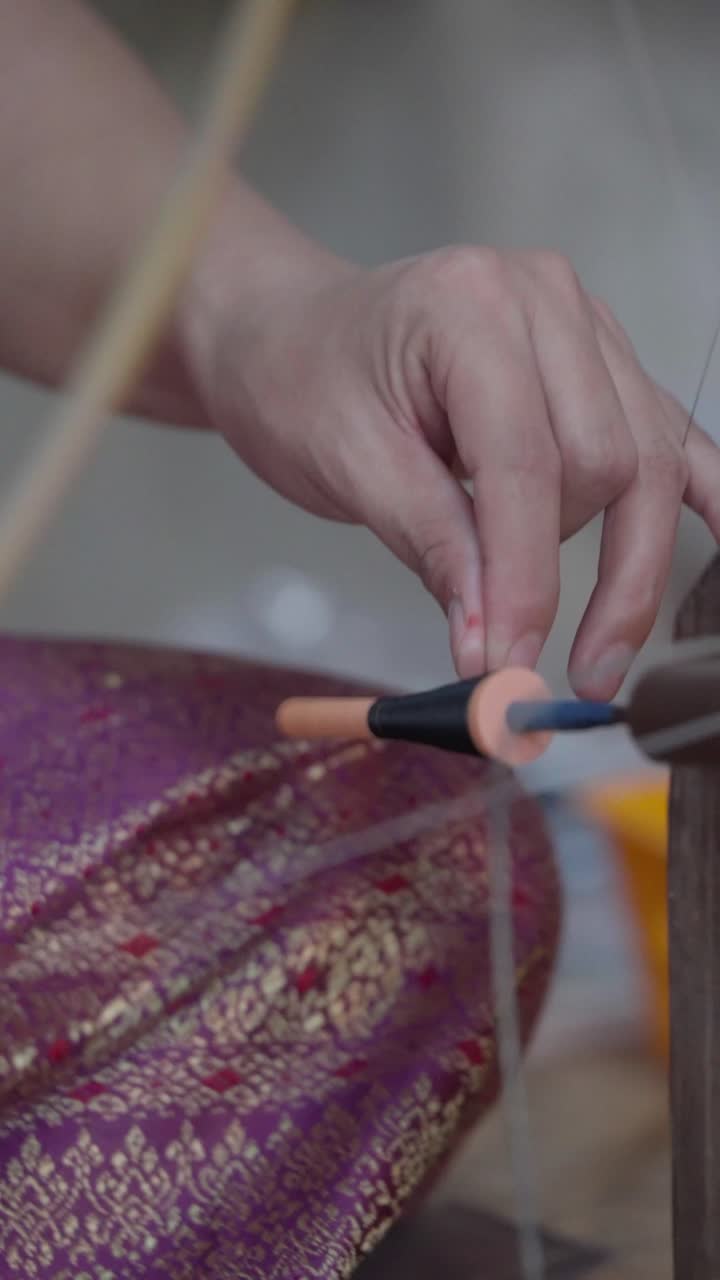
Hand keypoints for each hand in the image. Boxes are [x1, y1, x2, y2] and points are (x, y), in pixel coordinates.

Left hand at [189, 243, 719, 698]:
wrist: (289, 335)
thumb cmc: (302, 382)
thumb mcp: (346, 465)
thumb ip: (434, 546)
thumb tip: (495, 642)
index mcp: (470, 306)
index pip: (526, 463)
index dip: (526, 579)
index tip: (509, 665)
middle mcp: (544, 299)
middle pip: (608, 461)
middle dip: (578, 576)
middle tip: (532, 667)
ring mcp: (583, 326)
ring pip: (647, 460)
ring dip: (626, 560)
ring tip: (589, 642)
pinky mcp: (600, 362)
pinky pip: (670, 432)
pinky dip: (701, 495)